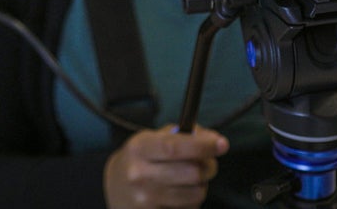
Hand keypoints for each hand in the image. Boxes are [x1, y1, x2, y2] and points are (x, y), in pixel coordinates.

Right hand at [104, 125, 229, 208]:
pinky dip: (191, 202)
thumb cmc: (140, 160)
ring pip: (196, 193)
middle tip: (208, 163)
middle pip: (192, 172)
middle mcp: (139, 174)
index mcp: (139, 148)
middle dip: (209, 166)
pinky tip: (179, 195)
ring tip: (189, 180)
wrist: (114, 189)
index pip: (175, 147)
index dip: (203, 146)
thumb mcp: (152, 139)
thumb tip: (212, 139)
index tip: (222, 144)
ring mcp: (145, 200)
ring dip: (201, 185)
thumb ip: (182, 134)